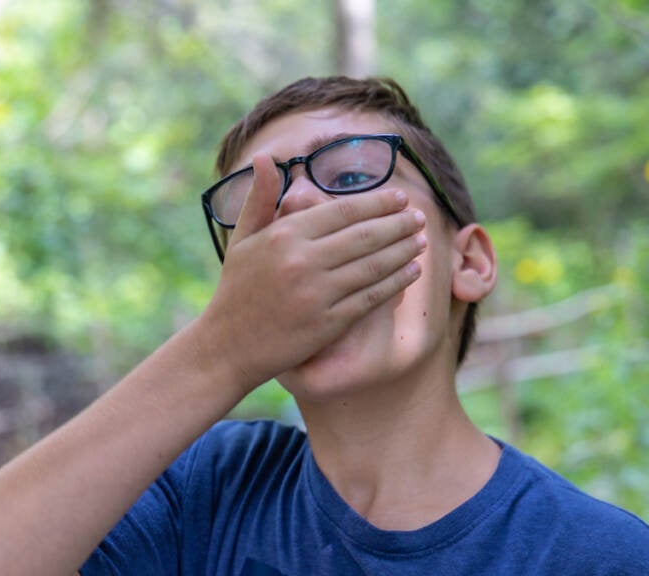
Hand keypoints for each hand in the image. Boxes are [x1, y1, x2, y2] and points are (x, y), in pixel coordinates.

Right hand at [200, 153, 426, 390]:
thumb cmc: (236, 289)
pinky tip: (411, 271)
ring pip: (373, 265)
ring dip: (403, 250)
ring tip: (421, 240)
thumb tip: (264, 157)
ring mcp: (316, 293)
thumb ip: (259, 198)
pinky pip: (370, 297)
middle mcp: (302, 261)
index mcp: (283, 235)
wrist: (227, 346)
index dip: (377, 203)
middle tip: (419, 217)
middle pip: (365, 236)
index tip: (399, 198)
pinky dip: (395, 282)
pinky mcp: (327, 323)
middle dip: (398, 224)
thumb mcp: (241, 239)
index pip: (342, 211)